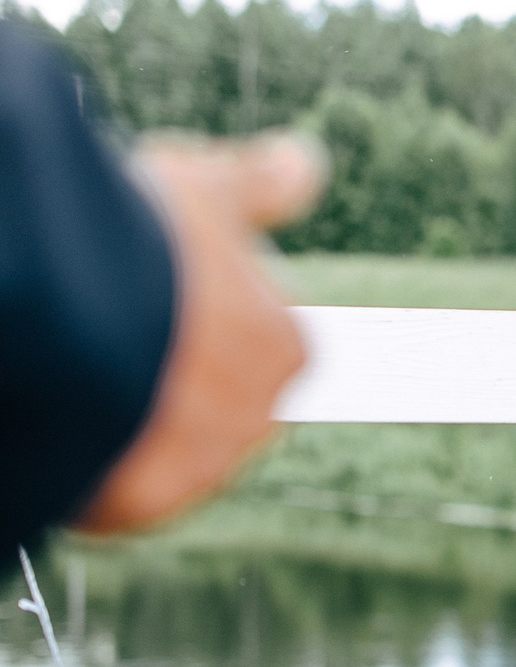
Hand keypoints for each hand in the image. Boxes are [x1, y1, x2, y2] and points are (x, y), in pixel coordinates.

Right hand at [77, 132, 322, 533]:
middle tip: (99, 326)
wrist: (66, 313)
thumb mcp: (201, 187)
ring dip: (126, 419)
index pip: (253, 341)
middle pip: (209, 399)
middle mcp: (260, 417)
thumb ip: (259, 185)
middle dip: (163, 373)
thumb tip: (304, 161)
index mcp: (287, 347)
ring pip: (163, 447)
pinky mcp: (141, 505)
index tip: (139, 288)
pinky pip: (118, 489)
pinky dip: (91, 463)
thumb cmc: (143, 239)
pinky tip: (60, 418)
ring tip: (71, 372)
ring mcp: (202, 468)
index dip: (190, 314)